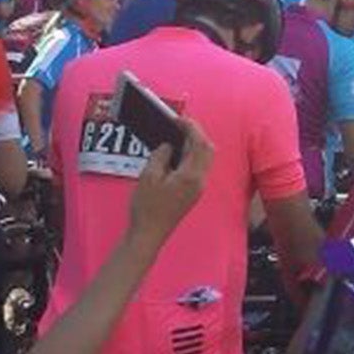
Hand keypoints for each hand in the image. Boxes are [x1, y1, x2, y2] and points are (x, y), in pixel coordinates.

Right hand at [127, 119, 211, 245]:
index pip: (199, 143)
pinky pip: (198, 167)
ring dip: (195, 144)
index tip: (178, 119)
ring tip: (177, 135)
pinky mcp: (193, 193)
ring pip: (204, 158)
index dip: (191, 127)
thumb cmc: (146, 208)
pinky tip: (177, 152)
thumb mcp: (148, 176)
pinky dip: (191, 156)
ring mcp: (198, 188)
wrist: (149, 234)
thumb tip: (169, 145)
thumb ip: (161, 155)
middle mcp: (200, 181)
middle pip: (207, 149)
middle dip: (196, 134)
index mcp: (191, 175)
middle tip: (179, 125)